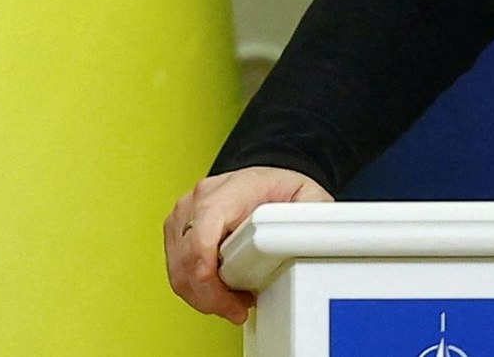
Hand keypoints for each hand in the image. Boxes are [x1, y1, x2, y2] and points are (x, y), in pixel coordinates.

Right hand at [164, 164, 330, 320]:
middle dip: (211, 291)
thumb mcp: (309, 198)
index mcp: (232, 188)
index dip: (204, 251)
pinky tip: (220, 294)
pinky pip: (177, 271)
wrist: (265, 185)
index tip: (208, 277)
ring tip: (234, 304)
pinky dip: (196, 291)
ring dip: (203, 296)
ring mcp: (184, 216)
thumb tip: (316, 237)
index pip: (207, 218)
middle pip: (188, 251)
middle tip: (239, 308)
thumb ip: (313, 217)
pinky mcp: (176, 233)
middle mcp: (200, 199)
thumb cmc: (280, 192)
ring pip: (179, 267)